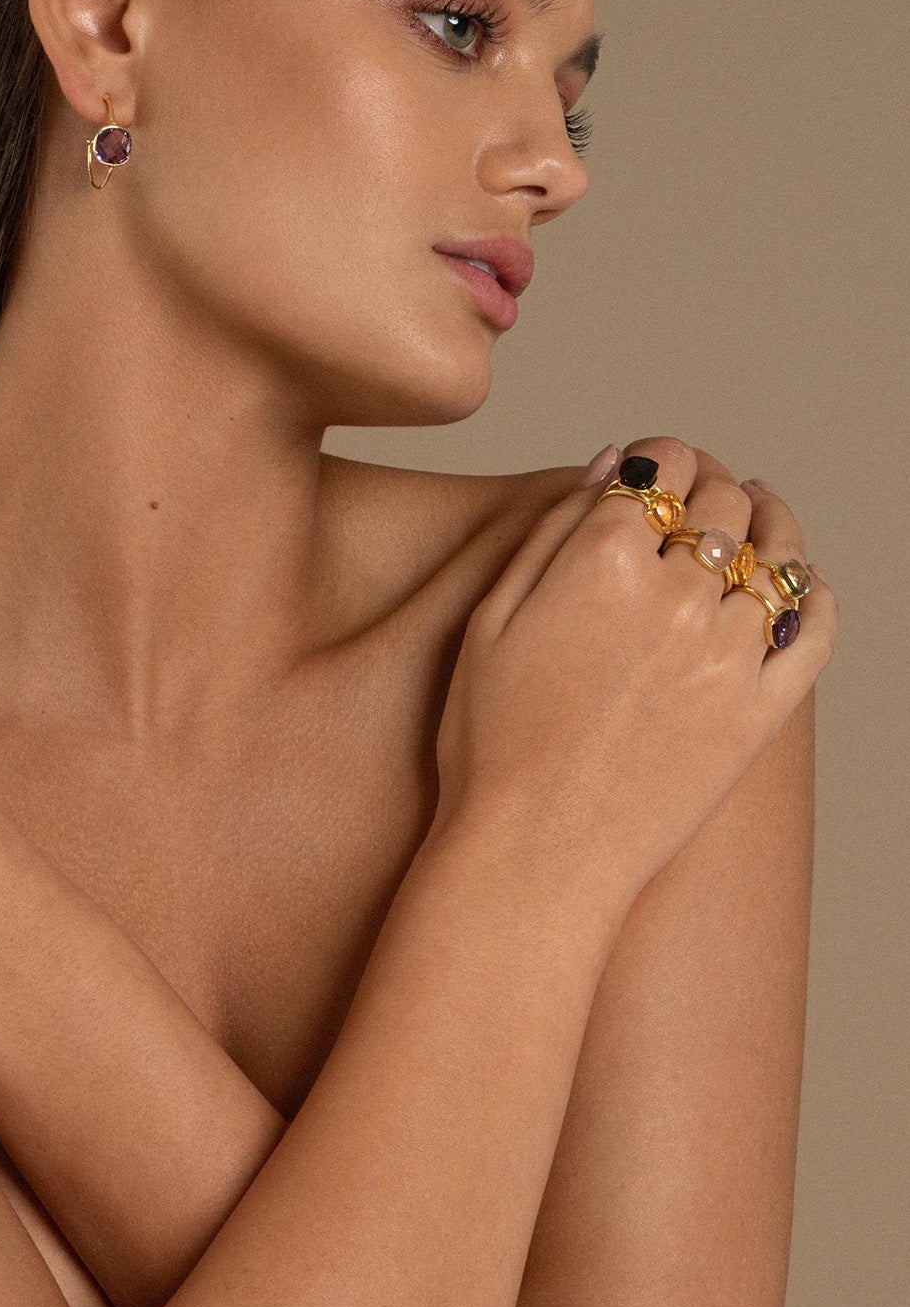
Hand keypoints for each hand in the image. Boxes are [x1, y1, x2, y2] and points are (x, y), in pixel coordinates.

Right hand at [432, 436, 837, 901]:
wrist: (533, 852)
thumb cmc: (490, 738)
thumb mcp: (489, 618)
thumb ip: (552, 530)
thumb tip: (613, 464)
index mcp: (602, 561)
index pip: (661, 465)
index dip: (659, 455)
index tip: (655, 465)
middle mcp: (676, 594)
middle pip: (722, 501)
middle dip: (710, 482)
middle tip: (698, 490)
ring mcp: (728, 654)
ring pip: (779, 553)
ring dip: (772, 519)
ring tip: (761, 510)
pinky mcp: (761, 710)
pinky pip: (816, 631)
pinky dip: (817, 594)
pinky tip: (803, 583)